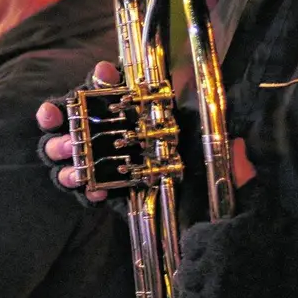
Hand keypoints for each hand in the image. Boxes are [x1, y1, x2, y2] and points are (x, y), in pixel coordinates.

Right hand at [37, 61, 255, 204]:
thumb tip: (237, 141)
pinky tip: (92, 191)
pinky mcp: (103, 190)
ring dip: (63, 151)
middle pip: (77, 117)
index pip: (112, 87)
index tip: (105, 74)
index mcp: (137, 113)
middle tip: (60, 118)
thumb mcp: (218, 155)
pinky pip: (83, 187)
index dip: (103, 78)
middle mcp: (115, 133)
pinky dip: (83, 189)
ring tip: (72, 162)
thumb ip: (225, 148)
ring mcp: (104, 162)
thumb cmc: (207, 179)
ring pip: (69, 150)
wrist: (206, 223)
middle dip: (64, 115)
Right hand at [37, 61, 123, 202]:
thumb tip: (104, 69)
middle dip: (59, 146)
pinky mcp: (95, 187)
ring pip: (63, 173)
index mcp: (73, 119)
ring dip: (69, 174)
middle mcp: (70, 144)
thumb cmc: (126, 114)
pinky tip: (99, 192)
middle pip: (53, 147)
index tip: (49, 114)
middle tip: (70, 145)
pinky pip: (86, 195)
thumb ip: (111, 83)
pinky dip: (90, 194)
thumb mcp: (122, 94)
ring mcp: (81, 167)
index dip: (48, 116)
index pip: (52, 116)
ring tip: (79, 175)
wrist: (152, 143)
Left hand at [178, 215, 297, 297]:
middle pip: (185, 273)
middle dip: (193, 276)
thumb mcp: (257, 219)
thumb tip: (223, 197)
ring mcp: (217, 297)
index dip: (194, 250)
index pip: (188, 243)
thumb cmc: (291, 245)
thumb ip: (232, 218)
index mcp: (218, 238)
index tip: (200, 255)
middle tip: (202, 281)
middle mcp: (212, 267)